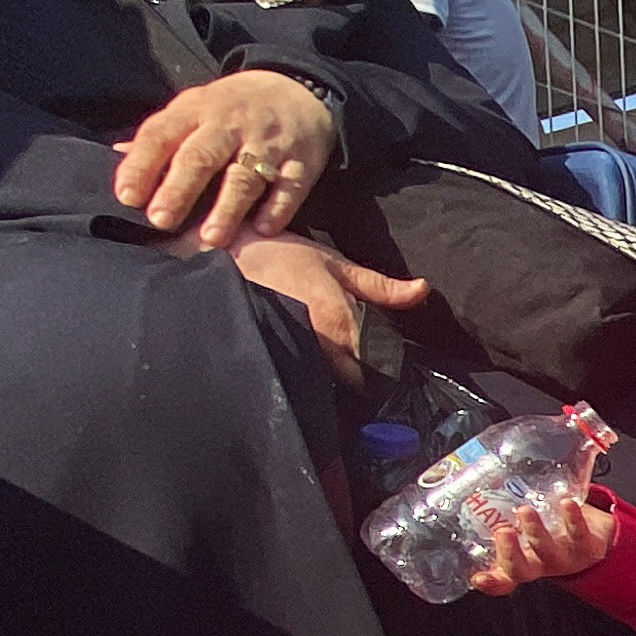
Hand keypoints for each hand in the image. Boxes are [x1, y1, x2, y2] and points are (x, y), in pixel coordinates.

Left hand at [115, 69, 340, 247]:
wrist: (296, 90)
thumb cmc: (232, 109)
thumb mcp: (194, 110)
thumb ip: (161, 136)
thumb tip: (117, 156)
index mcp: (196, 110)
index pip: (162, 134)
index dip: (142, 165)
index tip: (126, 196)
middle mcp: (230, 124)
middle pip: (201, 156)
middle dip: (179, 189)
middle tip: (160, 221)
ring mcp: (268, 142)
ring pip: (245, 175)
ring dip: (228, 207)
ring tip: (210, 238)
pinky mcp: (301, 161)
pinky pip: (290, 186)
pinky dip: (278, 208)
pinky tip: (264, 230)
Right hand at [189, 230, 425, 386]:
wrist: (213, 252)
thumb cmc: (275, 253)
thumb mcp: (333, 263)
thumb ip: (379, 285)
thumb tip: (422, 291)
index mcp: (340, 322)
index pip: (373, 369)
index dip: (379, 370)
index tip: (380, 368)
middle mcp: (318, 347)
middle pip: (350, 383)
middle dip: (356, 378)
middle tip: (357, 368)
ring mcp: (291, 356)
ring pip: (322, 384)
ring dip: (330, 379)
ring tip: (325, 362)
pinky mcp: (267, 358)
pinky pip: (295, 377)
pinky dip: (302, 375)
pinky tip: (299, 362)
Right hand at [468, 490, 616, 593]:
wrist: (594, 535)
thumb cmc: (552, 532)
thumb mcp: (526, 531)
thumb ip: (500, 520)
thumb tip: (472, 496)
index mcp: (525, 565)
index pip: (503, 579)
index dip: (491, 582)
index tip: (478, 578)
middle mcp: (543, 565)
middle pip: (523, 569)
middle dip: (510, 553)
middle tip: (501, 531)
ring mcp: (567, 558)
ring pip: (549, 550)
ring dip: (535, 531)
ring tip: (525, 511)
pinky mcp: (590, 545)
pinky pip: (580, 532)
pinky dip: (573, 517)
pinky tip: (565, 503)